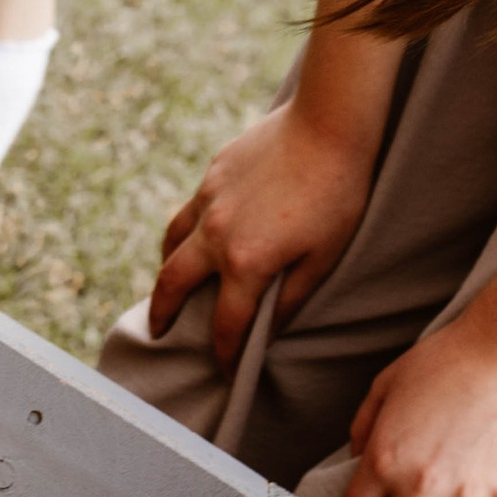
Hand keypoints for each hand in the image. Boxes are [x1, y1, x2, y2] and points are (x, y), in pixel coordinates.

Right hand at [149, 98, 376, 365]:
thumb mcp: (323, 259)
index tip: (225, 372)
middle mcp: (215, 233)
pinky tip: (201, 232)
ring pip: (172, 240)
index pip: (226, 324)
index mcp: (245, 262)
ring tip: (169, 283)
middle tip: (158, 331)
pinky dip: (187, 230)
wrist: (328, 124)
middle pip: (173, 283)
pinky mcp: (214, 172)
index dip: (225, 355)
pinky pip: (190, 209)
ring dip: (167, 267)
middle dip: (163, 313)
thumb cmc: (338, 195)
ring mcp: (209, 199)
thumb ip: (290, 300)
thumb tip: (269, 330)